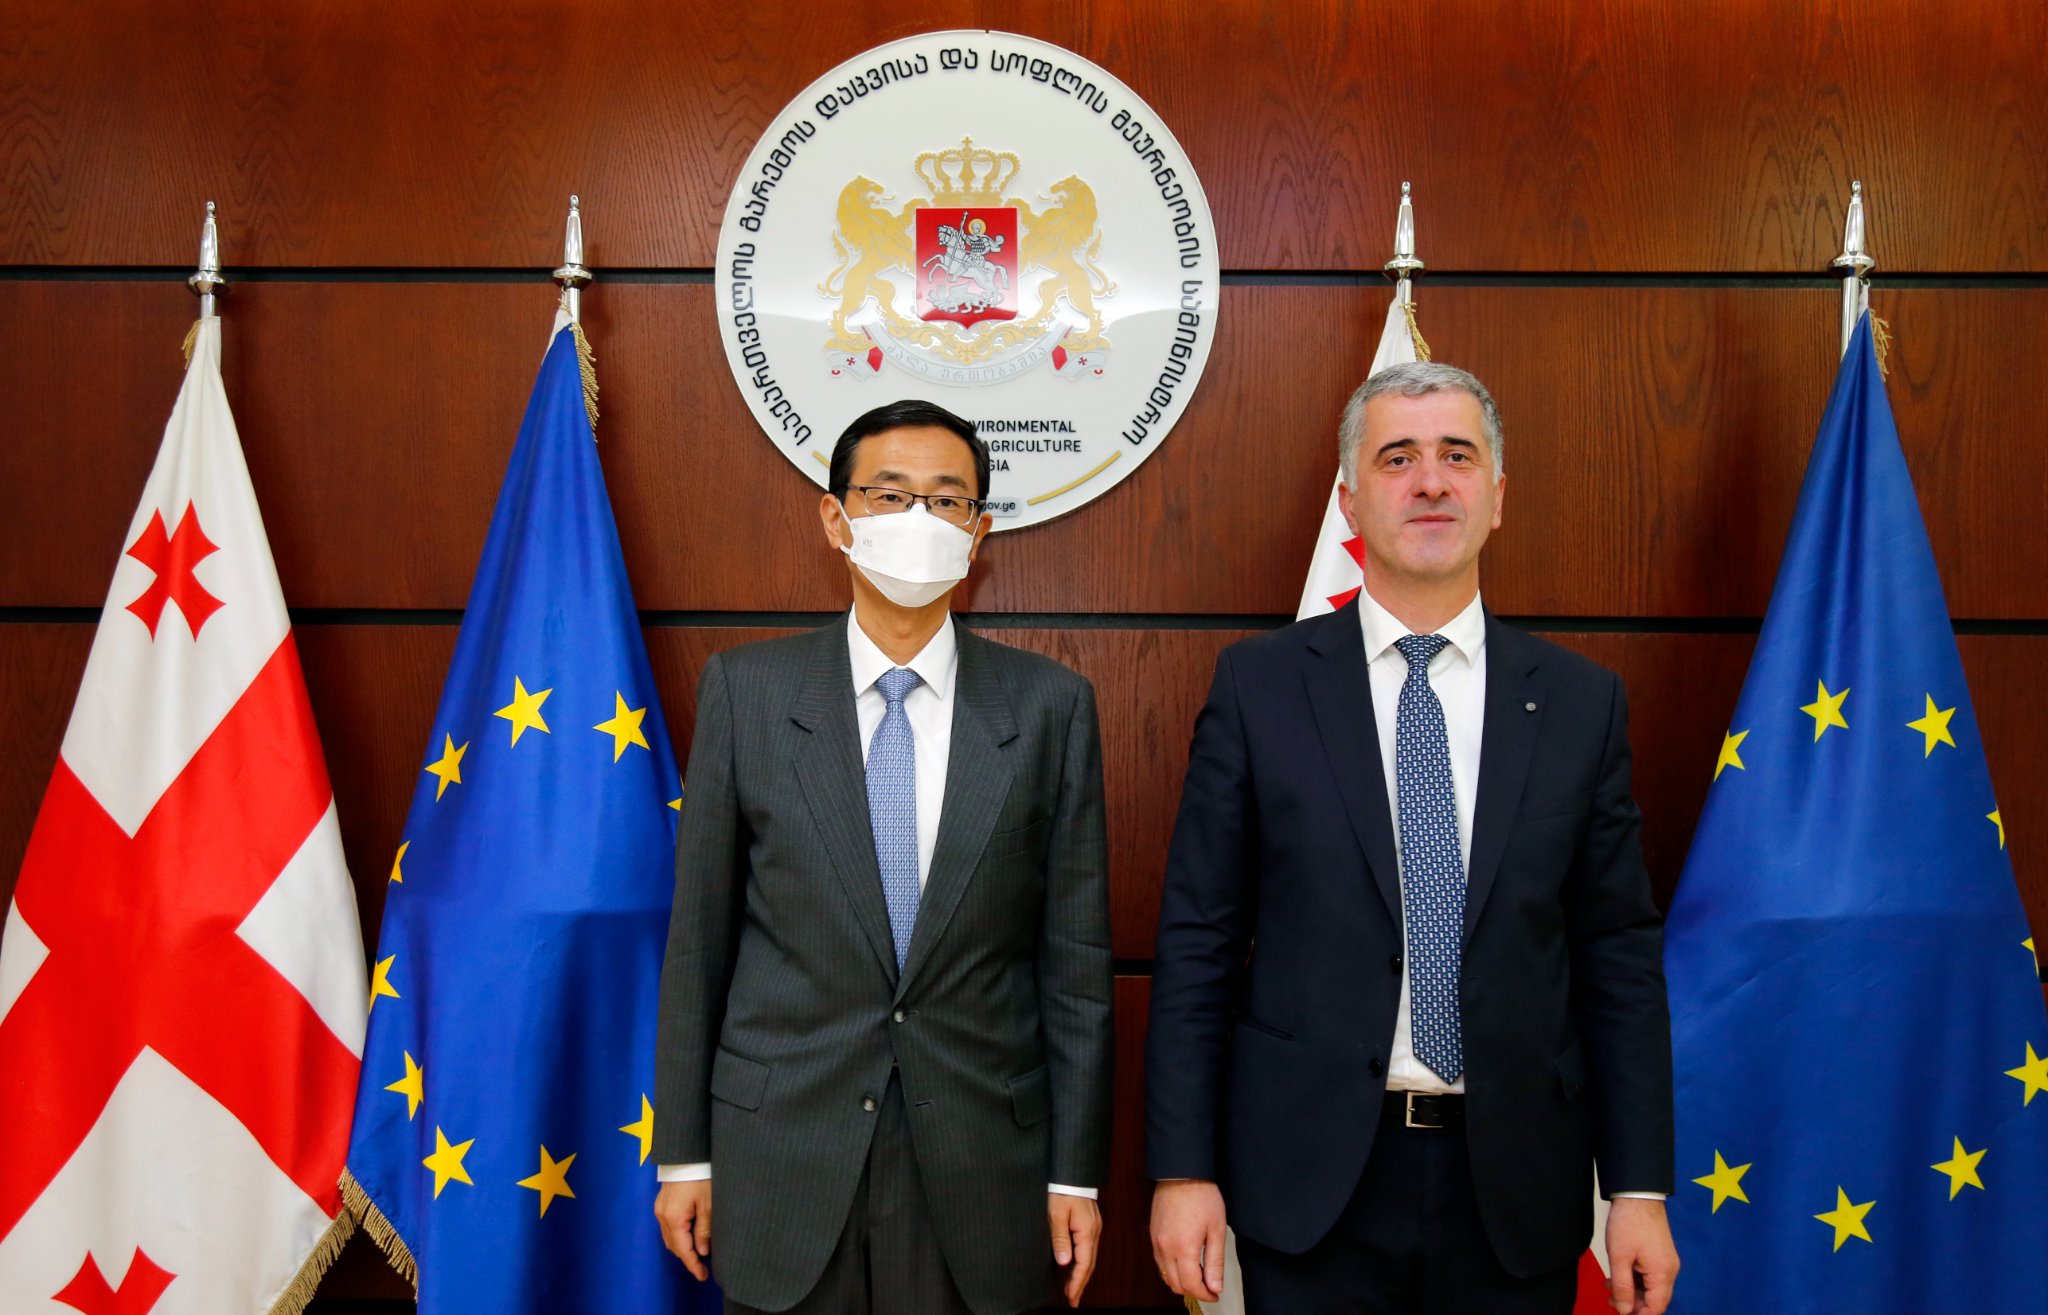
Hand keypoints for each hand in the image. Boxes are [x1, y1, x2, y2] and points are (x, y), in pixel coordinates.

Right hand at [654, 1180, 712, 1281]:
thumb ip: (704, 1229)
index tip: (703, 1276)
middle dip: (688, 1258)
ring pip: (670, 1238)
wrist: (686, 1156)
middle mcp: (663, 1216)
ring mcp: (660, 1210)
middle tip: (703, 1268)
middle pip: (674, 1246)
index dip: (693, 1265)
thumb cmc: (700, 1177)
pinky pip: (668, 1228)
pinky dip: (678, 1236)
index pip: (683, 1249)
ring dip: (683, 1248)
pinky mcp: (661, 1205)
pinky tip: (689, 1237)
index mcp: (674, 1218)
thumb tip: (702, 1251)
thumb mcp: (708, 1204)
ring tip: (698, 1255)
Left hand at [1048, 1193, 1101, 1306]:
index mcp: (1087, 1232)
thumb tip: (1063, 1262)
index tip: (1071, 1297)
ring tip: (1073, 1290)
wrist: (1072, 1173)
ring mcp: (1094, 1228)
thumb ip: (1060, 1238)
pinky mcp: (1090, 1225)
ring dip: (1081, 1274)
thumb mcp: (1056, 1214)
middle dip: (1081, 1284)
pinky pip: (1087, 1248)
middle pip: (1089, 1264)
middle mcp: (1094, 1232)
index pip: (1084, 1264)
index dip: (1077, 1282)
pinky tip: (1075, 1267)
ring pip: (1089, 1257)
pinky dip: (1082, 1262)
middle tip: (1073, 1301)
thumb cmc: (1062, 1191)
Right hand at [1150, 1179, 1225, 1301]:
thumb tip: (1215, 1286)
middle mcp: (1165, 1248)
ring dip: (1182, 1282)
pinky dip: (1172, 1270)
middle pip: (1176, 1284)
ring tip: (1199, 1276)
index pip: (1191, 1285)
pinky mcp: (1153, 1235)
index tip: (1215, 1294)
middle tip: (1210, 1287)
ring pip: (1166, 1276)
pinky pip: (1160, 1262)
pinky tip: (1185, 1263)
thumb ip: (1215, 1262)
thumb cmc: (1201, 1197)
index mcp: (1183, 1248)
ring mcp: (1156, 1242)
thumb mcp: (1216, 1230)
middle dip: (1194, 1291)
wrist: (1182, 1174)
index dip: (1205, 1294)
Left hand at [1604, 1196, 1678, 1314]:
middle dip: (1633, 1304)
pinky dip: (1635, 1279)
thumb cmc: (1628, 1223)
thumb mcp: (1619, 1257)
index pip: (1656, 1307)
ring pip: (1650, 1287)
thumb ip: (1621, 1287)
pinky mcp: (1660, 1254)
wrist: (1638, 1194)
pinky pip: (1650, 1275)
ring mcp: (1666, 1262)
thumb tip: (1624, 1310)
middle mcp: (1669, 1270)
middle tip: (1611, 1301)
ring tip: (1609, 1286)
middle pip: (1655, 1299)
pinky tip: (1618, 1275)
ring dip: (1631, 1291)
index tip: (1621, 1314)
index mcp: (1662, 1273)